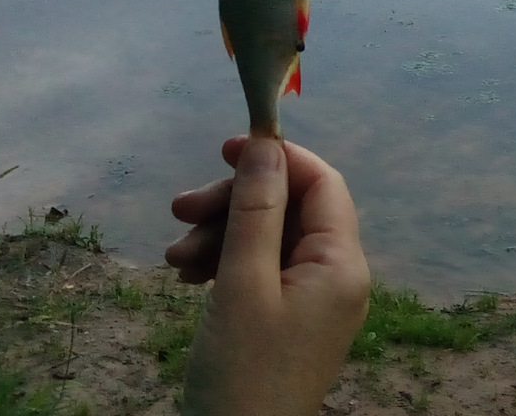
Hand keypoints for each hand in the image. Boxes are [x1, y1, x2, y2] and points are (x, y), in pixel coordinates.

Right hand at [166, 135, 370, 415]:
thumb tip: (266, 145)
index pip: (321, 183)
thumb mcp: (242, 283)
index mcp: (342, 265)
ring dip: (220, 236)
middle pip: (289, 210)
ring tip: (173, 258)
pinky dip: (224, 266)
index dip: (276, 158)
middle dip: (233, 203)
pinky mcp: (288, 322)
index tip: (223, 149)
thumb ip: (255, 208)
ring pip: (268, 240)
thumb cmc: (241, 371)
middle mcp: (337, 278)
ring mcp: (313, 302)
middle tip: (179, 209)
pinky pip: (260, 273)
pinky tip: (186, 277)